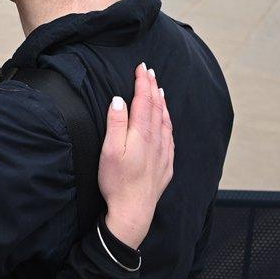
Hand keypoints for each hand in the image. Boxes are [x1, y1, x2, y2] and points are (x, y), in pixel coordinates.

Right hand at [98, 63, 173, 249]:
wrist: (133, 211)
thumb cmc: (117, 182)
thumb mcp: (109, 151)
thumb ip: (116, 123)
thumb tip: (120, 99)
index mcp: (141, 134)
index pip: (144, 101)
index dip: (143, 82)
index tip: (141, 67)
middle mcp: (156, 140)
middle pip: (156, 107)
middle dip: (152, 87)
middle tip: (149, 71)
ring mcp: (163, 152)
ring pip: (165, 120)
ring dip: (162, 103)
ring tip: (159, 90)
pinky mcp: (166, 164)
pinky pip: (170, 135)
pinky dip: (168, 121)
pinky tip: (166, 120)